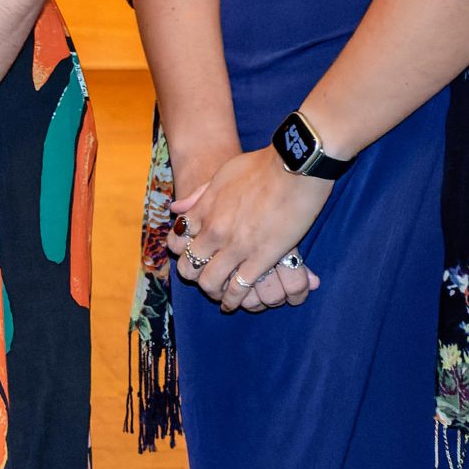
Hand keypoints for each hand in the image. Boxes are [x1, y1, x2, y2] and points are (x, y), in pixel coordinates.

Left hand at [172, 146, 326, 312]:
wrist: (292, 165)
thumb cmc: (260, 166)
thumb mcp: (221, 175)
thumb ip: (199, 196)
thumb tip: (176, 208)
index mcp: (204, 210)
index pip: (176, 241)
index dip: (178, 254)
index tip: (187, 258)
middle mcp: (214, 230)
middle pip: (189, 266)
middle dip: (194, 278)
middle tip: (204, 283)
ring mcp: (236, 245)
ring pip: (211, 281)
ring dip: (213, 292)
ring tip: (219, 298)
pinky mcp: (262, 257)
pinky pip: (240, 287)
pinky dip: (235, 298)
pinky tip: (236, 302)